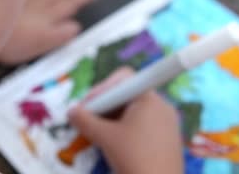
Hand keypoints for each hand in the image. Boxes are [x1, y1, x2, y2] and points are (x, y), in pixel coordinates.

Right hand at [68, 68, 182, 173]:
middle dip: (104, 105)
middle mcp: (161, 105)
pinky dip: (125, 130)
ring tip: (96, 134)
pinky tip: (113, 144)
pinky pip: (142, 126)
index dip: (101, 89)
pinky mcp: (167, 140)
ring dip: (112, 119)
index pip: (123, 78)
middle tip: (87, 121)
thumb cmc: (134, 158)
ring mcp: (167, 123)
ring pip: (133, 112)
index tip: (87, 106)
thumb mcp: (104, 137)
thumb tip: (71, 111)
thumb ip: (84, 120)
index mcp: (149, 98)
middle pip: (127, 95)